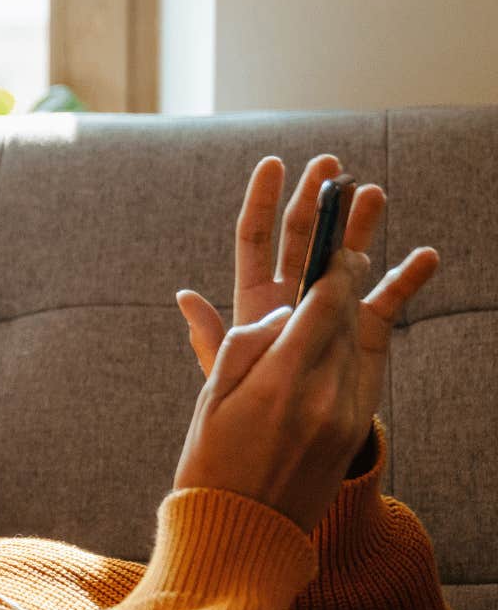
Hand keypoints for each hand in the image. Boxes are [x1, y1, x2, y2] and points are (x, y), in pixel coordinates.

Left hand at [175, 154, 440, 460]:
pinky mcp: (365, 331)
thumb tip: (184, 297)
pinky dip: (407, 278)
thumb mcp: (225, 375)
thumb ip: (212, 337)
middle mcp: (295, 296)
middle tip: (331, 165)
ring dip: (361, 225)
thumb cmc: (247, 414)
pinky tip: (425, 257)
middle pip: (305, 238)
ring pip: (348, 258)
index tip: (273, 164)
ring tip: (372, 194)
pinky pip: (388, 299)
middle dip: (316, 199)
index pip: (257, 240)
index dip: (263, 201)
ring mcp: (332, 309)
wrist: (288, 446)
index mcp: (256, 300)